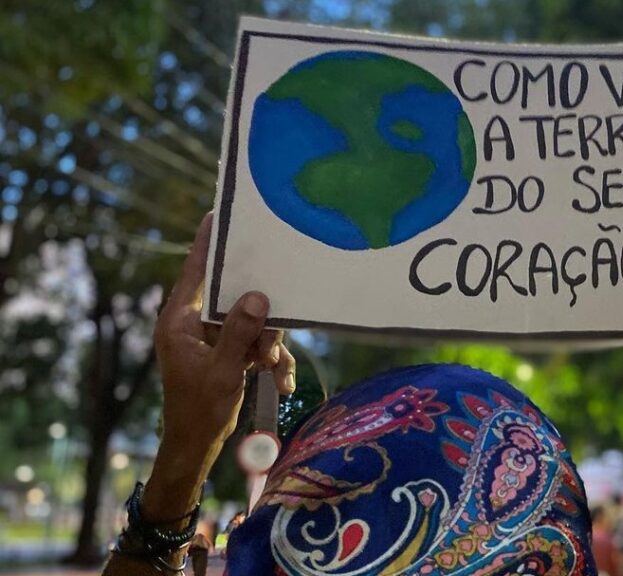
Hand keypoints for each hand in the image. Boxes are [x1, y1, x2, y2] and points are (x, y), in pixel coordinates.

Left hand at [155, 212, 295, 445]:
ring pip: (252, 321)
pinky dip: (271, 361)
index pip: (195, 271)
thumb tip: (259, 297)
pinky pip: (256, 343)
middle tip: (268, 342)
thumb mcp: (222, 371)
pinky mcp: (227, 352)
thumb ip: (239, 333)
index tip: (217, 214)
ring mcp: (212, 338)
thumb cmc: (199, 410)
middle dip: (260, 320)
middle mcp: (195, 324)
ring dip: (268, 345)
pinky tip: (281, 384)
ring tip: (272, 369)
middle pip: (235, 298)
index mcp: (180, 321)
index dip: (207, 243)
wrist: (196, 447)